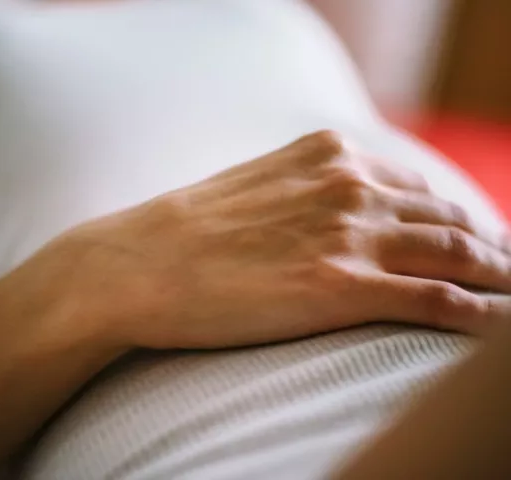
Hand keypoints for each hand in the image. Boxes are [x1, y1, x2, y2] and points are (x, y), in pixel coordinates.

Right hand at [60, 130, 510, 349]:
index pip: (420, 191)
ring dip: (497, 279)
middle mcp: (348, 186)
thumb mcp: (257, 189)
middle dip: (487, 251)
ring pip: (458, 255)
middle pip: (450, 221)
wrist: (136, 264)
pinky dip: (478, 314)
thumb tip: (336, 215)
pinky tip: (497, 325)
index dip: (455, 223)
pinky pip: (438, 300)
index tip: (471, 248)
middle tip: (505, 277)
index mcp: (327, 156)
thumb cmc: (186, 233)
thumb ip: (305, 192)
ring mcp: (348, 234)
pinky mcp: (341, 287)